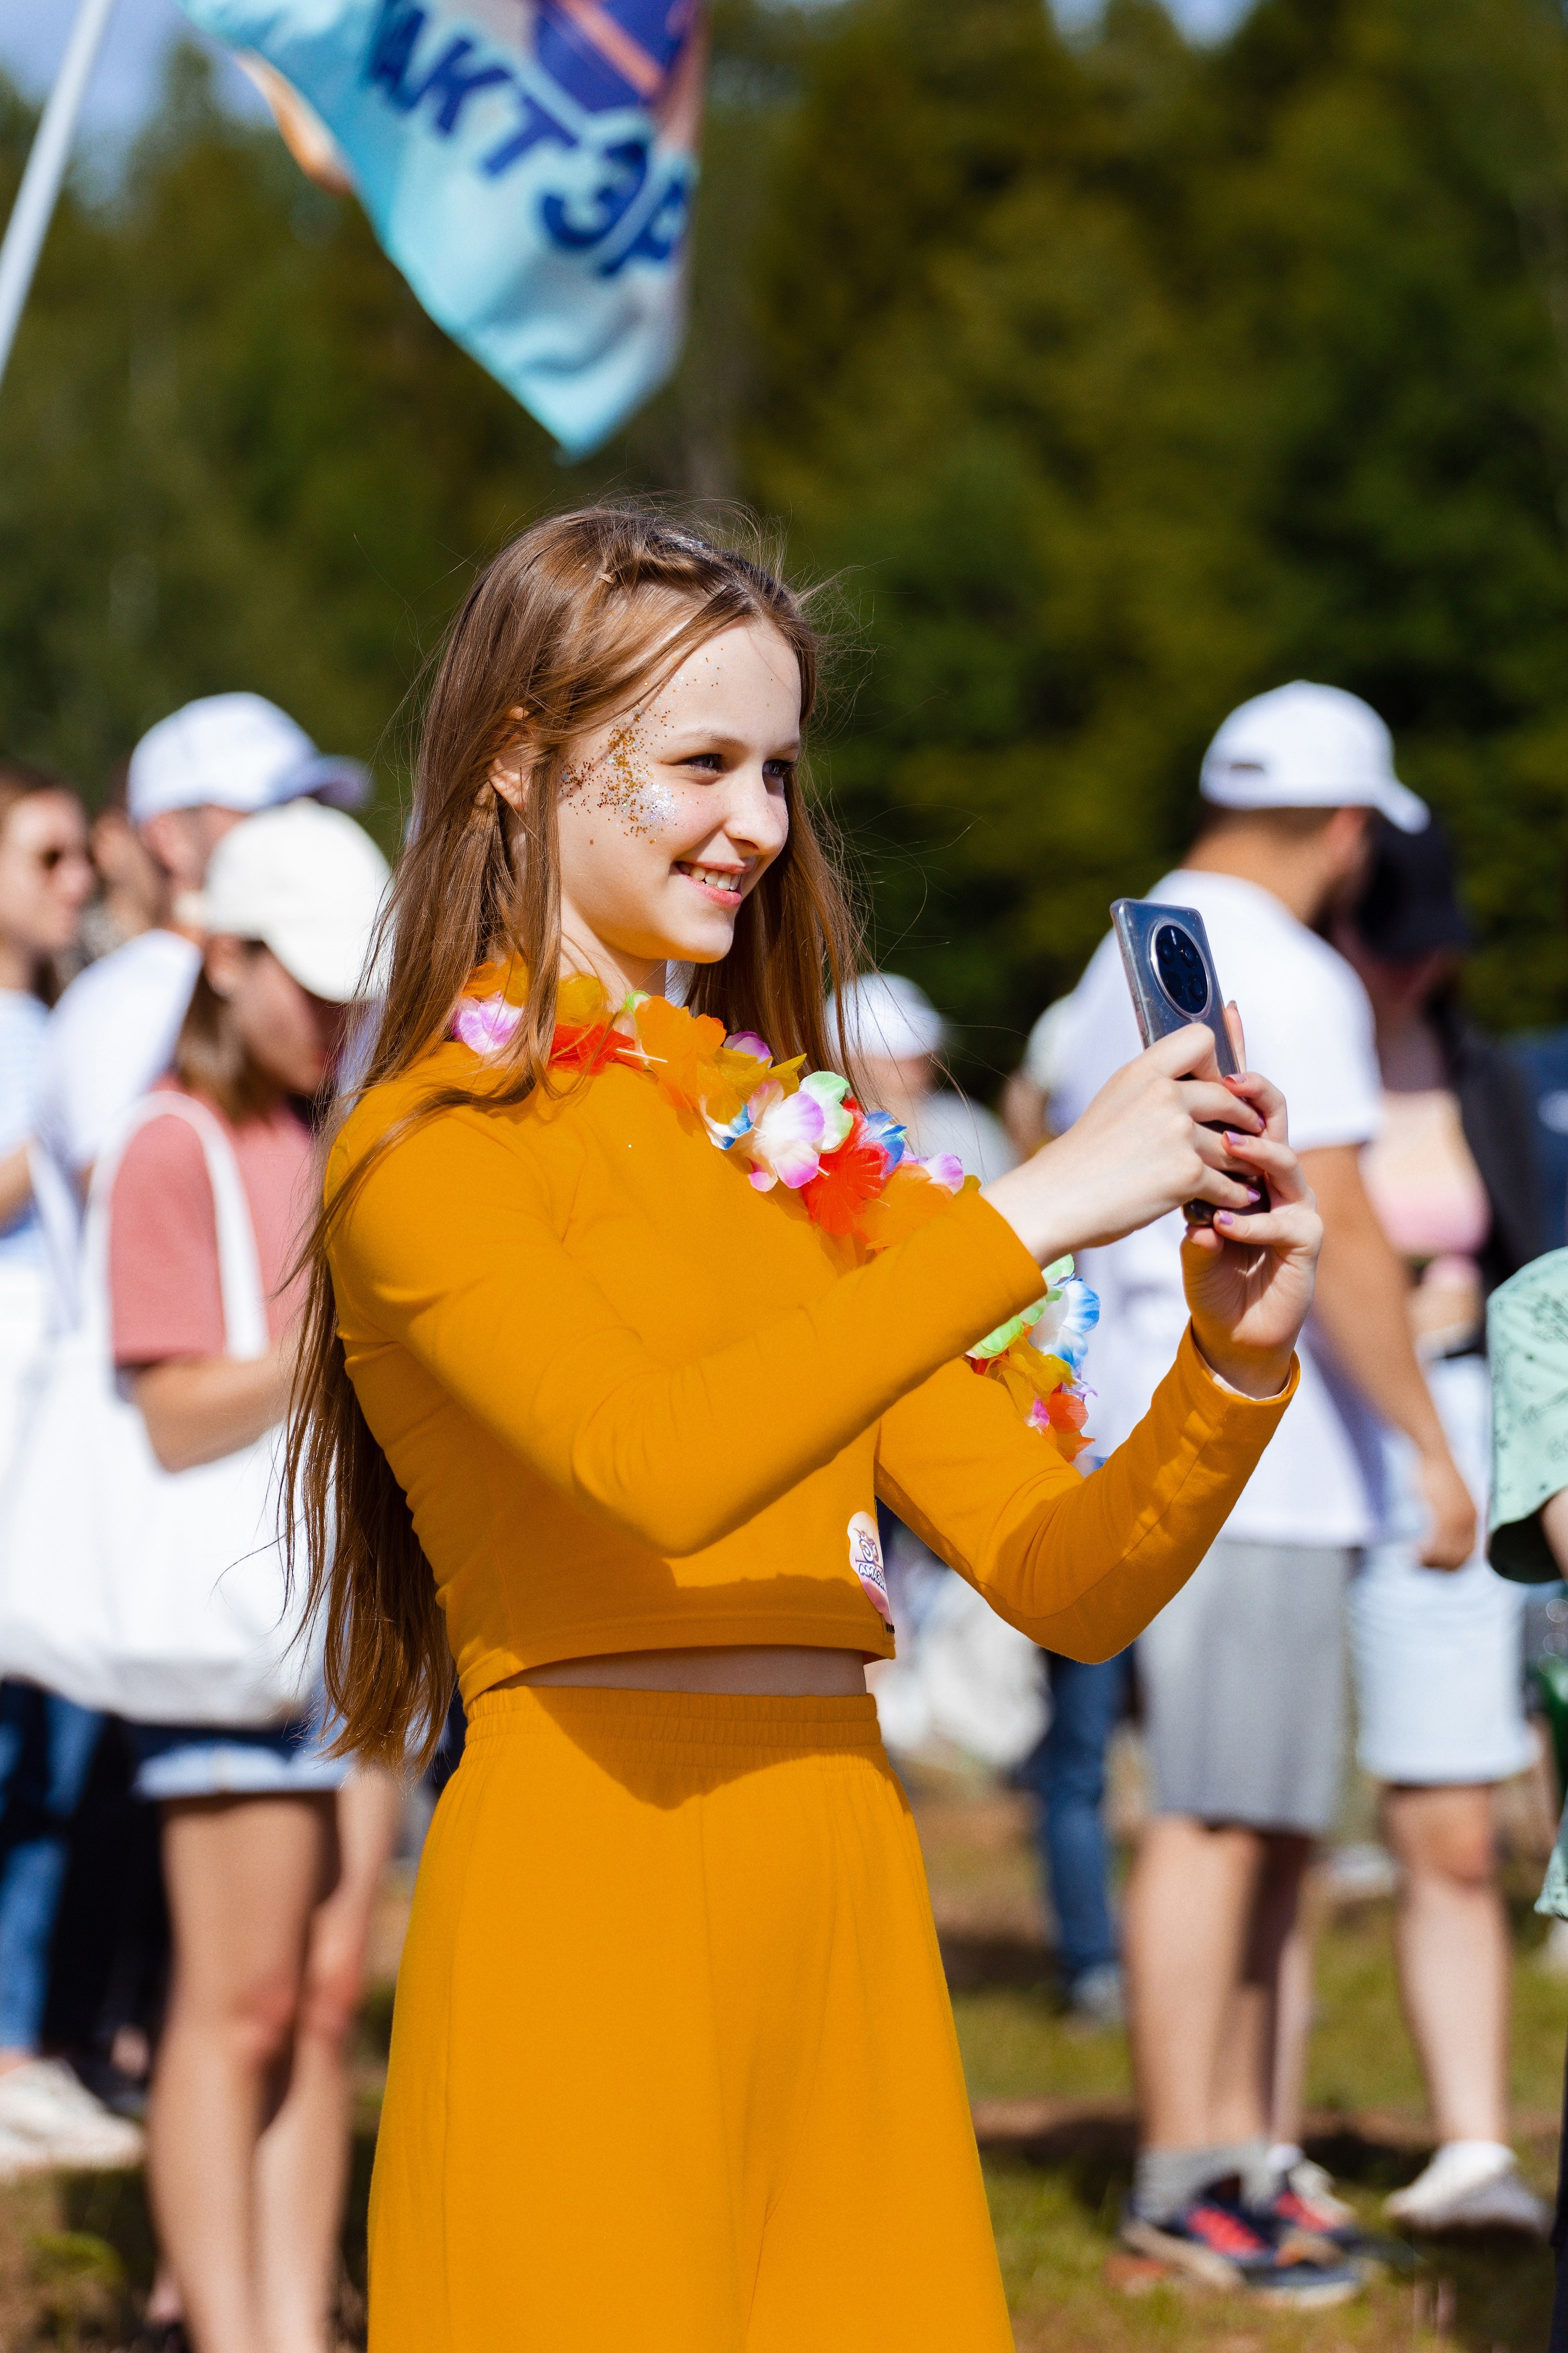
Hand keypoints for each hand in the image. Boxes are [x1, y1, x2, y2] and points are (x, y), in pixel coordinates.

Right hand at [982, 1023, 1265, 1267]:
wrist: (1057, 1200)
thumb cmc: (1085, 1158)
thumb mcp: (1115, 1100)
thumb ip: (1154, 1086)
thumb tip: (1195, 1080)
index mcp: (1142, 1072)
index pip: (1202, 1039)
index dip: (1218, 1064)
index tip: (1217, 1087)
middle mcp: (1163, 1095)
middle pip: (1230, 1097)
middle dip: (1245, 1119)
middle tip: (1250, 1135)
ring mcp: (1177, 1134)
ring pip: (1235, 1147)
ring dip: (1243, 1164)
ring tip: (1244, 1173)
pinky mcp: (1186, 1174)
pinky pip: (1229, 1184)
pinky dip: (1233, 1196)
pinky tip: (1231, 1200)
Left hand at [1181, 1065, 1322, 1399]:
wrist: (1231, 1327)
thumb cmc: (1210, 1268)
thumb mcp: (1186, 1217)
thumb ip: (1183, 1182)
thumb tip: (1166, 1146)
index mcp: (1248, 1164)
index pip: (1244, 1106)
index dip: (1239, 1063)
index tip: (1226, 1018)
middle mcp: (1277, 1178)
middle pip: (1276, 1119)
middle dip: (1256, 1095)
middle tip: (1228, 1082)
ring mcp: (1296, 1206)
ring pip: (1286, 1163)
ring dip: (1256, 1152)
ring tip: (1226, 1147)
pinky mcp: (1305, 1242)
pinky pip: (1283, 1221)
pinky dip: (1250, 1221)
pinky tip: (1221, 1222)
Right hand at [1415, 1446, 1476, 1570]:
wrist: (1434, 1452)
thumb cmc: (1436, 1470)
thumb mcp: (1448, 1496)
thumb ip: (1450, 1512)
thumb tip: (1442, 1526)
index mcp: (1474, 1516)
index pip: (1471, 1551)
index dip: (1456, 1564)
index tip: (1439, 1568)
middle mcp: (1470, 1520)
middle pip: (1460, 1557)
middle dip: (1441, 1567)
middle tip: (1421, 1566)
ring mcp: (1458, 1519)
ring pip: (1447, 1554)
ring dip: (1429, 1562)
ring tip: (1412, 1560)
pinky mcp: (1443, 1515)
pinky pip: (1435, 1544)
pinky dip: (1423, 1553)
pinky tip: (1410, 1552)